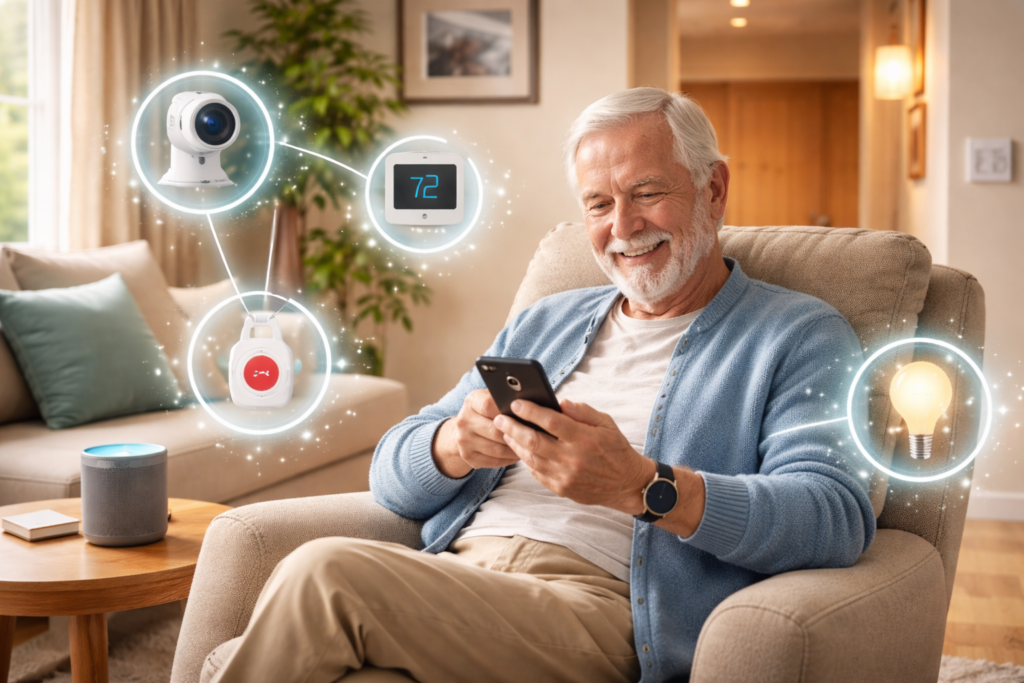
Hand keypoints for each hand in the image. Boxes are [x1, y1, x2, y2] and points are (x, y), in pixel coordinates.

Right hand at [432, 389, 519, 478]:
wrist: (464, 428)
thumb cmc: (485, 412)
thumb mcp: (490, 398)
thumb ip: (504, 398)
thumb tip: (528, 401)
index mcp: (471, 402)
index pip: (488, 406)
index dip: (507, 411)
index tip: (522, 415)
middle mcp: (464, 420)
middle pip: (495, 431)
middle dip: (515, 435)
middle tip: (530, 436)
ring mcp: (464, 440)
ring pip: (497, 449)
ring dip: (514, 450)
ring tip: (527, 447)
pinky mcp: (467, 456)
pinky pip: (493, 462)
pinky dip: (508, 460)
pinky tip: (516, 455)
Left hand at [493, 398, 654, 514]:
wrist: (626, 485)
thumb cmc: (616, 450)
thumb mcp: (606, 423)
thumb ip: (583, 411)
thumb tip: (561, 402)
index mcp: (585, 439)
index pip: (552, 422)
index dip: (531, 412)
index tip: (516, 403)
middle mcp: (573, 459)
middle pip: (534, 441)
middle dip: (513, 427)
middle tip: (500, 418)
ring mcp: (565, 476)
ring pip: (531, 458)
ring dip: (515, 444)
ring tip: (505, 432)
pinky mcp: (561, 489)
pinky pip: (536, 473)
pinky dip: (526, 460)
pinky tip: (520, 449)